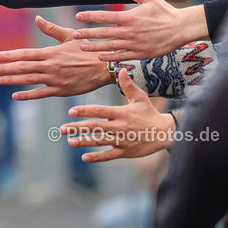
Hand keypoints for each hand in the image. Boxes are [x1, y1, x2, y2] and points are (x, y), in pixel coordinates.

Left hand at [0, 16, 113, 99]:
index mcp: (51, 52)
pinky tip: (14, 95)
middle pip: (22, 67)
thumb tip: (37, 19)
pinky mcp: (61, 90)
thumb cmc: (87, 50)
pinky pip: (40, 93)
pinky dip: (26, 95)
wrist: (104, 67)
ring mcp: (54, 79)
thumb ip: (51, 29)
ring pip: (28, 80)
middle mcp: (50, 66)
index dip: (8, 56)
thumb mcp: (69, 36)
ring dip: (11, 80)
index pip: (25, 54)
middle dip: (4, 69)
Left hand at [59, 70, 174, 161]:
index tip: (71, 111)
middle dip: (77, 128)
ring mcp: (122, 140)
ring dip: (83, 141)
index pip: (99, 111)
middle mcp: (119, 127)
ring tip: (70, 142)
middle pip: (95, 127)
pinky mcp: (125, 152)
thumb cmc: (149, 113)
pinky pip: (108, 155)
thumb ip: (128, 85)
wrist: (165, 133)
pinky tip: (84, 158)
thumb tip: (121, 69)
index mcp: (121, 113)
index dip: (84, 111)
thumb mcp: (140, 98)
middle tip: (62, 129)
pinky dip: (97, 157)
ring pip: (99, 141)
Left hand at [72, 0, 208, 60]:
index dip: (90, 16)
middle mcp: (130, 31)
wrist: (181, 28)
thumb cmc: (165, 12)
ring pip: (110, 46)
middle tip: (74, 35)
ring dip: (95, 47)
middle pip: (104, 33)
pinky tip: (99, 57)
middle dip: (87, 33)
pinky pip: (122, 56)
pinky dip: (110, 57)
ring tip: (82, 47)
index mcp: (130, 17)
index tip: (78, 16)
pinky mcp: (141, 54)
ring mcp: (135, 44)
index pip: (105, 16)